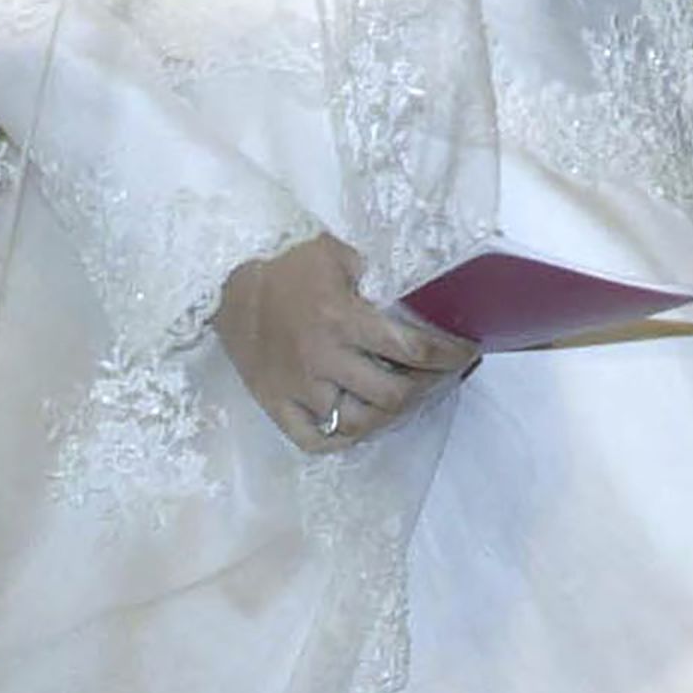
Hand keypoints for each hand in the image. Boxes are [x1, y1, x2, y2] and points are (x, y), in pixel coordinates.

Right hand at [212, 232, 478, 453]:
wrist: (225, 282)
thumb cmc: (290, 262)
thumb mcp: (340, 252)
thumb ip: (381, 272)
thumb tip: (425, 285)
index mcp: (345, 320)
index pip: (413, 350)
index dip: (449, 356)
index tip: (467, 352)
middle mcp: (324, 360)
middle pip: (393, 395)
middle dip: (428, 387)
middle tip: (441, 375)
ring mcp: (298, 388)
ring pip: (358, 423)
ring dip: (391, 415)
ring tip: (408, 399)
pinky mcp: (274, 405)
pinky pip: (312, 440)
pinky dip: (342, 439)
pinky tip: (362, 425)